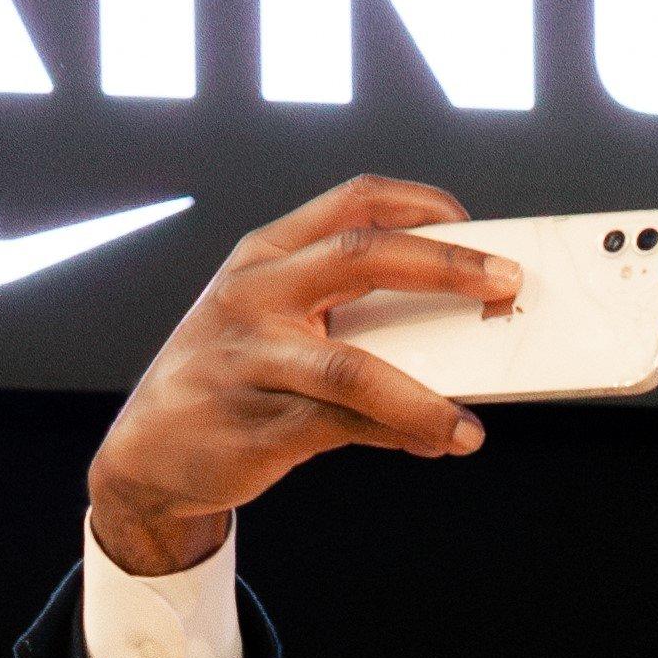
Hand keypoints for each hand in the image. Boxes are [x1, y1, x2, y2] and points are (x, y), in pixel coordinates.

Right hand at [83, 175, 517, 573]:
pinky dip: (400, 435)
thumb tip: (454, 337)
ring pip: (355, 366)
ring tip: (469, 425)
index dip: (418, 204)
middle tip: (507, 281)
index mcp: (266, 254)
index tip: (471, 220)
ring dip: (424, 397)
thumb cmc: (232, 379)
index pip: (352, 203)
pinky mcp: (260, 423)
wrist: (150, 455)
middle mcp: (257, 292)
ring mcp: (254, 357)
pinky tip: (436, 442)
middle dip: (446, 266)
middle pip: (362, 257)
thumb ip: (347, 317)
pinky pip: (346, 427)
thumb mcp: (273, 324)